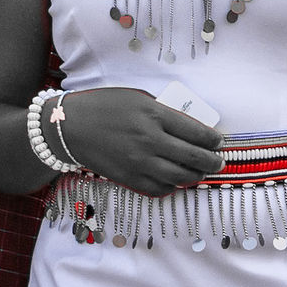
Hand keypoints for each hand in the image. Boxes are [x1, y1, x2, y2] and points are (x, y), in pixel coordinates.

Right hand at [59, 88, 221, 195]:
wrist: (68, 128)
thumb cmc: (104, 107)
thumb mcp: (138, 98)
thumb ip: (165, 113)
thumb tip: (191, 128)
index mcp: (154, 115)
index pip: (198, 132)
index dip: (214, 141)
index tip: (218, 142)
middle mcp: (150, 141)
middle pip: (194, 158)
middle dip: (213, 162)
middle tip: (218, 161)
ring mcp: (139, 162)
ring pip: (181, 177)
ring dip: (197, 176)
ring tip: (202, 172)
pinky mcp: (129, 178)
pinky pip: (160, 188)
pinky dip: (173, 186)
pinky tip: (177, 180)